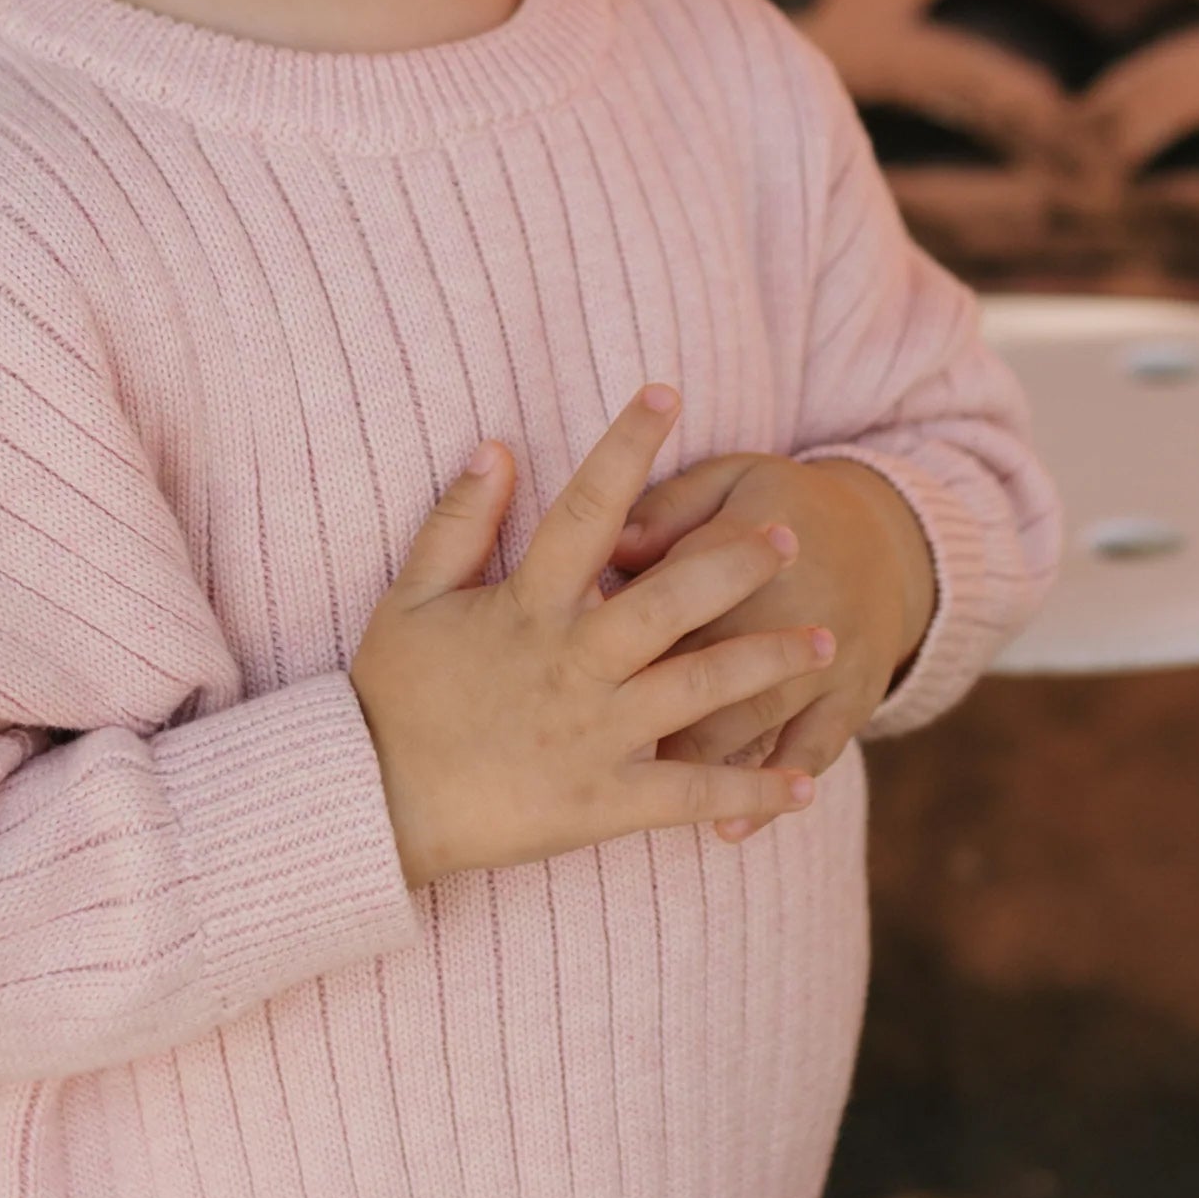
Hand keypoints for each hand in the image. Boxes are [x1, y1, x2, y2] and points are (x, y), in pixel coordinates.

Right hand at [349, 388, 832, 888]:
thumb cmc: (390, 695)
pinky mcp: (605, 802)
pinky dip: (751, 790)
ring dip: (767, 663)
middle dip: (736, 563)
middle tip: (790, 537)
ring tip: (826, 642)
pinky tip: (801, 787)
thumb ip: (457, 522)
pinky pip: (692, 795)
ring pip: (701, 689)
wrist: (373, 803)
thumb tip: (495, 447)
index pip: (587, 507)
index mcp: (528, 606)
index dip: (627, 446)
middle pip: (673, 600)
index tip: (666, 394)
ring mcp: (596, 734)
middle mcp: (574, 663)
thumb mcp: (408, 598)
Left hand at [609, 453, 935, 844]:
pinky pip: (812, 753)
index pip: (677, 576)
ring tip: (639, 780)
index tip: (568, 637)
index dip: (624, 609)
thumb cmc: (775, 505)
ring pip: (751, 713)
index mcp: (749, 533)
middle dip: (649, 689)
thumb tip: (615, 543)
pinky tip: (728, 829)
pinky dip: (770, 794)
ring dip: (699, 751)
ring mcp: (827, 658)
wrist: (889, 541)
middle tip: (577, 727)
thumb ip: (668, 509)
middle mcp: (790, 599)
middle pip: (710, 652)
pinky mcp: (851, 701)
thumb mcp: (726, 481)